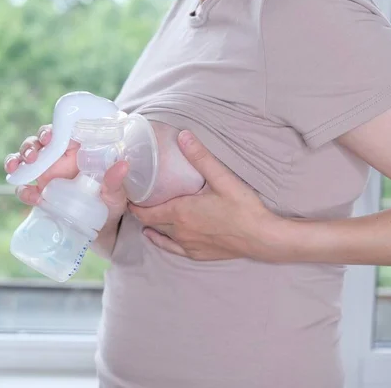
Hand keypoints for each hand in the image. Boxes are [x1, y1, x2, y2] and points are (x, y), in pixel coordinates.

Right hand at [4, 124, 128, 225]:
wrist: (101, 227)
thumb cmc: (110, 202)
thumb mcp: (116, 192)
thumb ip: (115, 180)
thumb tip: (123, 165)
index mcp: (78, 150)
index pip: (61, 131)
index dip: (52, 130)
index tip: (49, 137)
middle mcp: (60, 158)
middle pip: (38, 142)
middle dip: (30, 145)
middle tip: (32, 156)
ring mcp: (47, 174)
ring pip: (25, 159)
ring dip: (18, 160)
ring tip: (17, 168)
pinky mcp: (40, 192)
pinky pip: (24, 187)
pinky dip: (22, 190)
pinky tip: (33, 197)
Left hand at [128, 131, 286, 261]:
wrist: (261, 237)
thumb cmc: (243, 208)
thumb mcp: (222, 178)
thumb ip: (200, 157)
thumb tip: (183, 135)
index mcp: (180, 212)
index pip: (146, 210)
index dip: (134, 203)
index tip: (128, 194)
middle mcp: (179, 231)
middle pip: (151, 221)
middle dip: (142, 211)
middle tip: (137, 199)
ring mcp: (188, 244)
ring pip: (161, 235)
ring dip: (152, 224)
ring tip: (146, 215)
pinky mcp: (199, 254)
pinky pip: (172, 249)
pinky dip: (162, 241)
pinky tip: (159, 237)